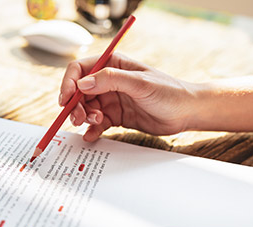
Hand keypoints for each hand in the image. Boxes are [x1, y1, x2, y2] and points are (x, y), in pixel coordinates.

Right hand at [58, 53, 198, 140]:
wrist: (186, 113)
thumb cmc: (168, 92)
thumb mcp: (139, 83)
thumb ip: (110, 79)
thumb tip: (82, 83)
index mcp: (112, 64)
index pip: (80, 69)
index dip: (68, 83)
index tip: (66, 99)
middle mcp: (108, 81)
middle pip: (79, 91)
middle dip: (75, 105)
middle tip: (78, 118)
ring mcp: (110, 99)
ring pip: (85, 108)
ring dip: (84, 117)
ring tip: (95, 123)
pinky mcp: (115, 116)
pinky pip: (96, 123)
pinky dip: (91, 130)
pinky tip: (92, 135)